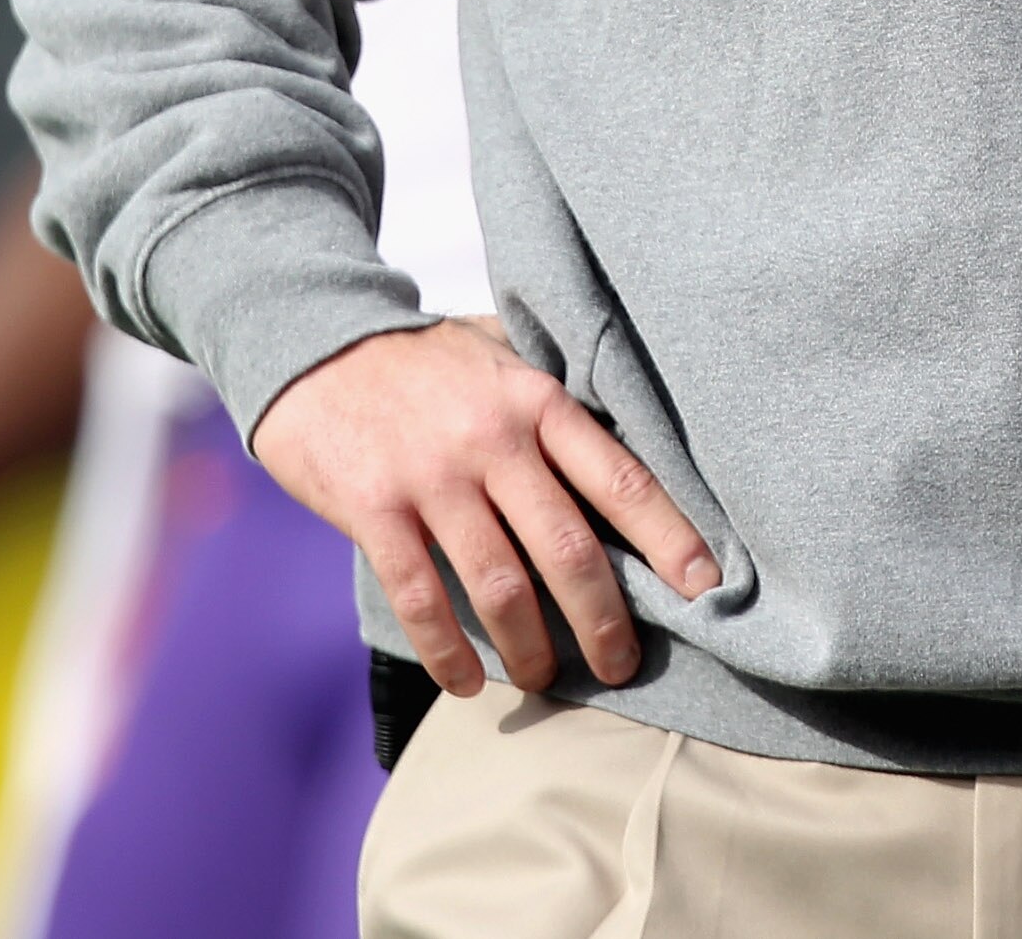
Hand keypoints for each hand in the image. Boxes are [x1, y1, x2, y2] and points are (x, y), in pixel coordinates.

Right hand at [252, 318, 719, 697]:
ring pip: (501, 585)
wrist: (316, 341)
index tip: (705, 588)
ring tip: (543, 677)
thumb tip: (626, 469)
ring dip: (530, 648)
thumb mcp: (503, 363)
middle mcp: (493, 439)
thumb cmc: (426, 364)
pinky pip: (423, 598)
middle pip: (569, 547)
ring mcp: (432, 476)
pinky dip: (449, 652)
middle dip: (604, 619)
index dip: (668, 539)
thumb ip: (553, 413)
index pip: (621, 479)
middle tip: (622, 666)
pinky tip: (467, 681)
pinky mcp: (374, 508)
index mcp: (538, 402)